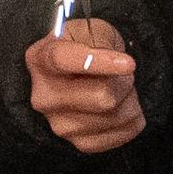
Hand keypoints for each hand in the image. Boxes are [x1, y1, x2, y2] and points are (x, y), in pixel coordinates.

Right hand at [24, 16, 146, 153]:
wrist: (80, 75)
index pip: (63, 60)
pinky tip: (120, 107)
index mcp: (40, 59)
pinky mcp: (80, 143)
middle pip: (102, 96)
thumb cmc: (86, 47)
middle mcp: (43, 96)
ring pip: (117, 115)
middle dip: (124, 82)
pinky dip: (132, 118)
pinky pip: (125, 133)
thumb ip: (100, 41)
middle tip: (123, 73)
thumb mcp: (90, 30)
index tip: (128, 63)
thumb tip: (119, 65)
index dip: (97, 62)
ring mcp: (59, 124)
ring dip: (130, 99)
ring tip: (119, 89)